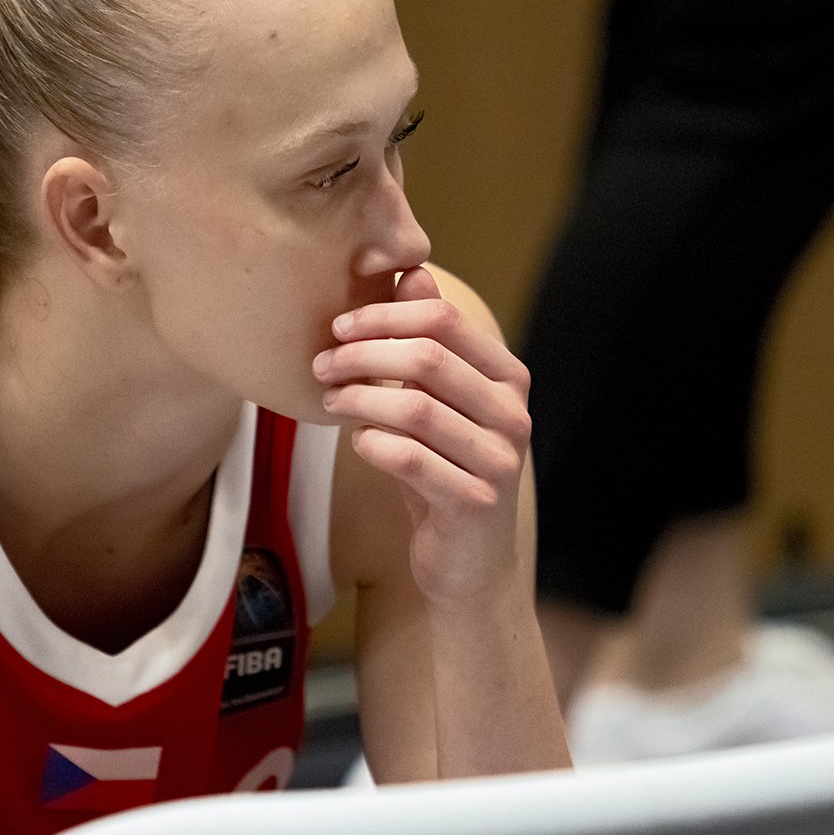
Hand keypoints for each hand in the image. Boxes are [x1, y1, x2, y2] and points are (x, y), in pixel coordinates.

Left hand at [312, 266, 532, 604]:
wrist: (467, 562)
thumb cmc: (443, 468)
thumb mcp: (435, 401)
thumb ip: (427, 341)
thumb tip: (411, 272)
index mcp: (508, 377)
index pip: (443, 320)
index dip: (382, 317)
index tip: (338, 329)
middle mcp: (513, 414)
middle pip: (428, 358)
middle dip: (361, 354)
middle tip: (320, 365)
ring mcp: (499, 461)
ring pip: (415, 408)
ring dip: (358, 399)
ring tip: (330, 401)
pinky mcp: (475, 503)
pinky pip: (409, 459)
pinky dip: (372, 444)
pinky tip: (358, 442)